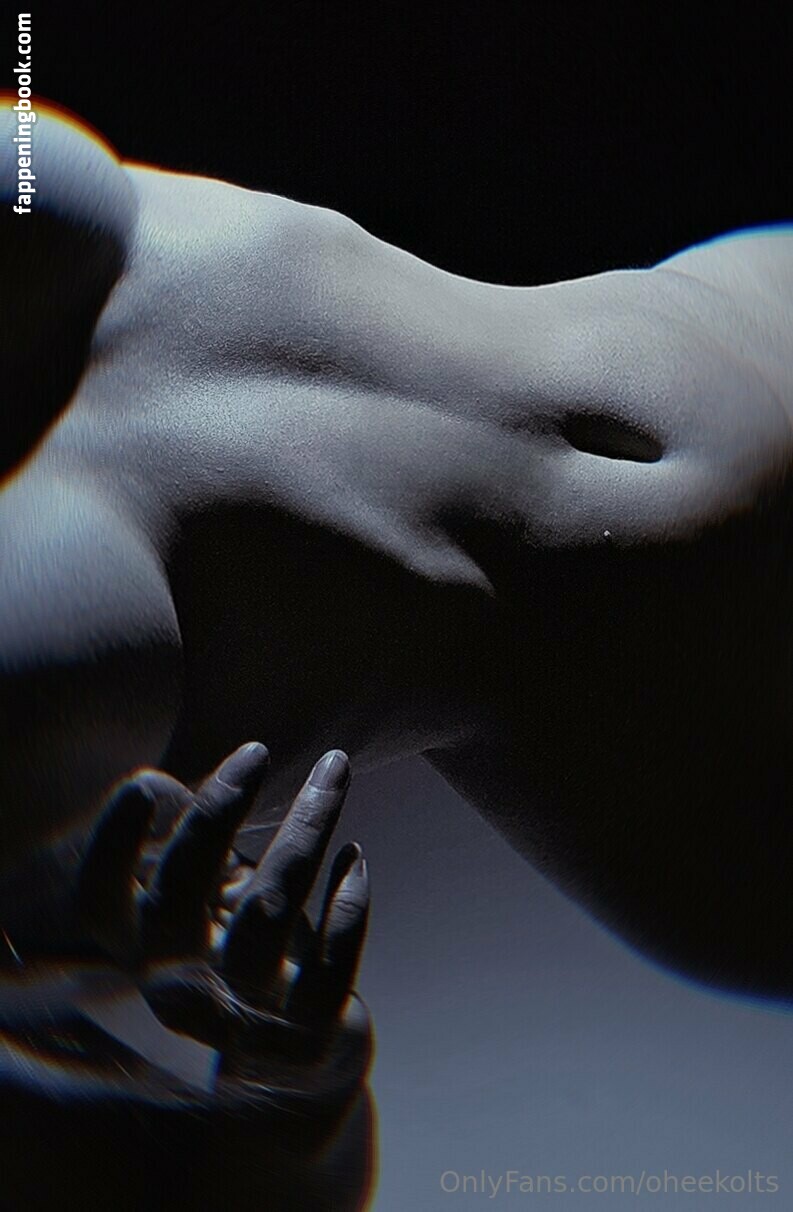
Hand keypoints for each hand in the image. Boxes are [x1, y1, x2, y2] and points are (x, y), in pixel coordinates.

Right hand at [75, 742, 370, 1106]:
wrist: (296, 1061)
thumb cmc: (243, 946)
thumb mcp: (207, 894)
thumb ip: (188, 838)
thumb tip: (156, 783)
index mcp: (140, 947)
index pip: (100, 899)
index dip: (111, 843)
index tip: (144, 782)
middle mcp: (176, 985)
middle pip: (183, 887)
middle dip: (218, 808)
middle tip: (257, 752)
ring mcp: (242, 1016)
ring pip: (268, 908)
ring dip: (306, 825)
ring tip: (336, 769)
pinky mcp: (306, 1035)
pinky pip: (332, 960)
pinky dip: (347, 904)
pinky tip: (356, 859)